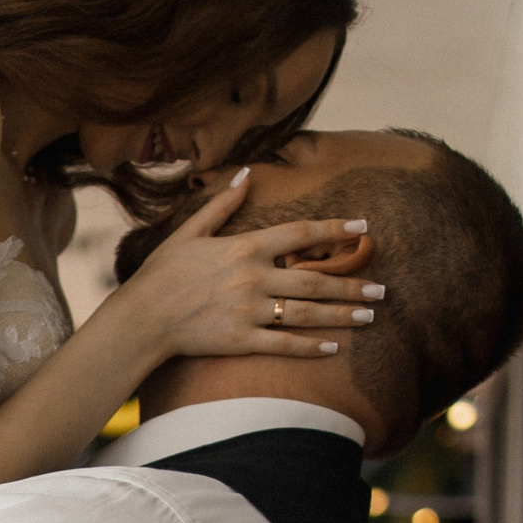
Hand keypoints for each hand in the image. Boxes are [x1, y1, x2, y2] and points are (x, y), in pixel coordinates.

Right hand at [116, 179, 380, 359]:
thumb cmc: (161, 274)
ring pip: (306, 312)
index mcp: (244, 247)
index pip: (300, 233)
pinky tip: (334, 348)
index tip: (363, 228)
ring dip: (341, 314)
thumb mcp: (188, 232)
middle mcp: (252, 278)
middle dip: (351, 283)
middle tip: (382, 289)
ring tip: (370, 315)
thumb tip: (246, 174)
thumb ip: (221, 205)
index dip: (334, 230)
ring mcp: (248, 311)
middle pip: (314, 278)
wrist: (140, 319)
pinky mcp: (240, 341)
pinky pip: (283, 345)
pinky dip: (310, 347)